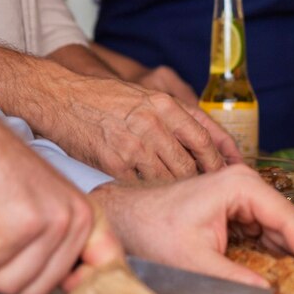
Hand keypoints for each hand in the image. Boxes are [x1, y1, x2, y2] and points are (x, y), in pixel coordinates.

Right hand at [0, 111, 122, 293]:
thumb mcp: (39, 213)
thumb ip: (52, 253)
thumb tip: (62, 291)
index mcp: (87, 217)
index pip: (105, 269)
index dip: (78, 286)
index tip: (62, 284)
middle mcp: (76, 219)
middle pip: (37, 291)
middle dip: (1, 274)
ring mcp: (52, 222)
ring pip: (9, 284)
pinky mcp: (21, 226)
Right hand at [38, 71, 228, 180]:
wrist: (63, 98)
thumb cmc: (104, 98)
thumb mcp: (146, 95)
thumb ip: (175, 114)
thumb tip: (204, 141)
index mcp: (164, 104)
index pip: (205, 137)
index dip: (221, 159)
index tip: (230, 171)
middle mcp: (153, 123)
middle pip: (190, 163)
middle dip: (202, 181)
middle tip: (208, 192)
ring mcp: (133, 144)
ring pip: (169, 178)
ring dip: (177, 190)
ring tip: (182, 198)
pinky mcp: (114, 163)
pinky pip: (141, 187)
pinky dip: (149, 193)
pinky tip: (151, 196)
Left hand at [89, 164, 293, 285]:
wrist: (126, 216)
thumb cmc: (152, 229)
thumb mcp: (195, 262)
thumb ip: (235, 280)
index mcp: (240, 185)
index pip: (288, 219)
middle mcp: (245, 184)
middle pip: (287, 223)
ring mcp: (241, 194)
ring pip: (278, 229)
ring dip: (290, 256)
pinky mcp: (235, 208)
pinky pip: (264, 232)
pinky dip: (274, 253)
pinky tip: (284, 273)